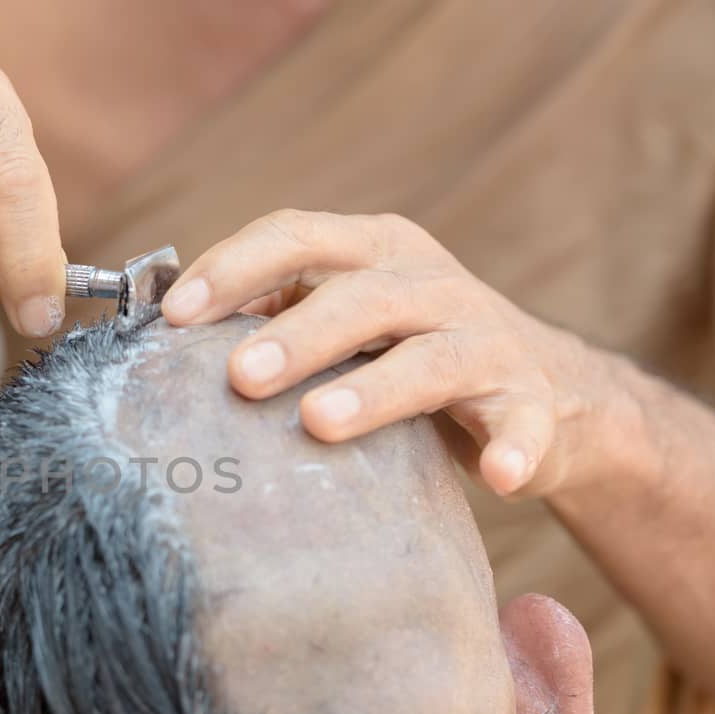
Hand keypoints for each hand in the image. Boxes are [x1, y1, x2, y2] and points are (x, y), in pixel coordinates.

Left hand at [160, 210, 608, 496]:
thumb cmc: (408, 352)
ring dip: (375, 390)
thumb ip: (273, 318)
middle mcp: (433, 284)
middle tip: (239, 375)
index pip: (298, 236)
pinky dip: (514, 447)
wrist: (549, 389)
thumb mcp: (344, 321)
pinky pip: (526, 424)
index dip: (235, 268)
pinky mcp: (533, 401)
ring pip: (432, 358)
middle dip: (297, 333)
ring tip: (319, 422)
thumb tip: (165, 341)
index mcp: (375, 250)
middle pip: (363, 296)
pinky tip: (496, 477)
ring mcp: (487, 342)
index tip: (174, 316)